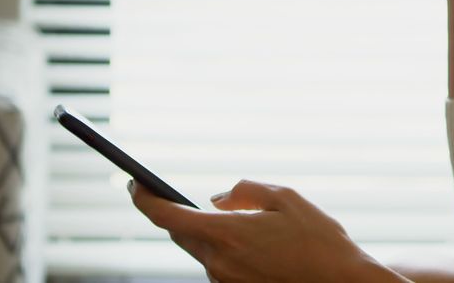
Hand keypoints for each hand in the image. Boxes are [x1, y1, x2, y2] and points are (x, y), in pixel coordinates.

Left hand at [129, 179, 394, 282]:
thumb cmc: (319, 241)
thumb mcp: (286, 198)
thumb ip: (245, 191)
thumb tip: (216, 199)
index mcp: (226, 234)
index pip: (166, 216)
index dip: (144, 199)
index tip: (134, 186)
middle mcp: (218, 264)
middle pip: (181, 235)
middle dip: (184, 216)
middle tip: (196, 202)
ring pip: (204, 252)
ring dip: (215, 237)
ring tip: (256, 231)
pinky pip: (221, 268)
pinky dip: (230, 254)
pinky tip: (261, 251)